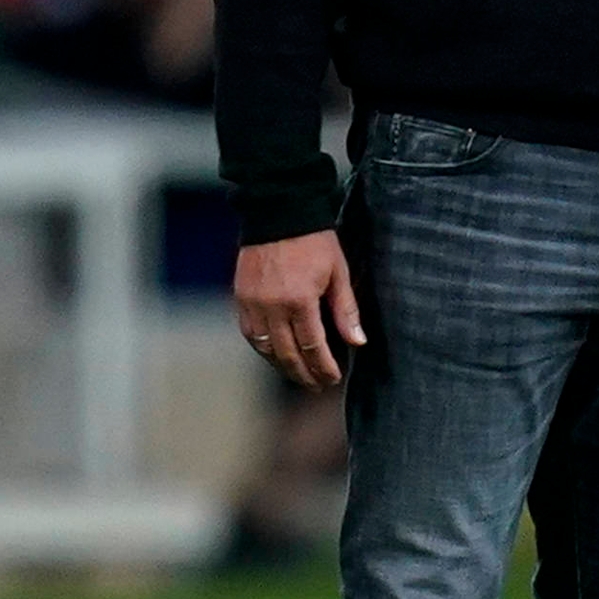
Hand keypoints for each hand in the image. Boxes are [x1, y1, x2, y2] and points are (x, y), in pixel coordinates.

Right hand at [232, 231, 361, 390]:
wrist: (278, 212)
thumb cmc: (314, 241)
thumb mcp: (338, 272)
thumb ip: (346, 310)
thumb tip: (357, 342)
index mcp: (299, 301)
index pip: (312, 347)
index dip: (323, 367)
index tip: (333, 379)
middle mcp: (272, 307)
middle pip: (287, 354)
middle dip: (304, 374)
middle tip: (317, 386)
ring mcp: (252, 303)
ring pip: (265, 348)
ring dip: (282, 366)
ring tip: (298, 376)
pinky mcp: (240, 297)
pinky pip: (249, 333)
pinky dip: (262, 349)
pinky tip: (275, 355)